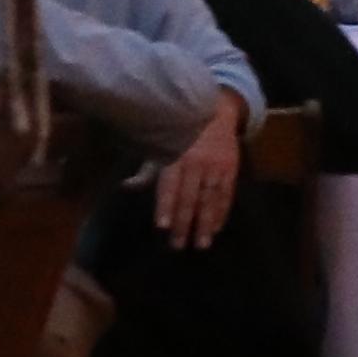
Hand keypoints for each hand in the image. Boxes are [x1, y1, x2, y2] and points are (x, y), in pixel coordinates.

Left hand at [153, 95, 246, 248]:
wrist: (216, 111)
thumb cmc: (180, 131)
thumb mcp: (160, 145)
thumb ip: (147, 170)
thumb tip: (126, 187)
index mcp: (176, 156)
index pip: (169, 186)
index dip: (166, 206)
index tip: (162, 227)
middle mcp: (197, 162)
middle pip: (189, 198)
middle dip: (184, 223)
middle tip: (178, 245)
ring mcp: (216, 166)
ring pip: (209, 199)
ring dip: (205, 223)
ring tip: (201, 244)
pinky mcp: (231, 169)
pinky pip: (226, 195)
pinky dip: (222, 213)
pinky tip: (217, 228)